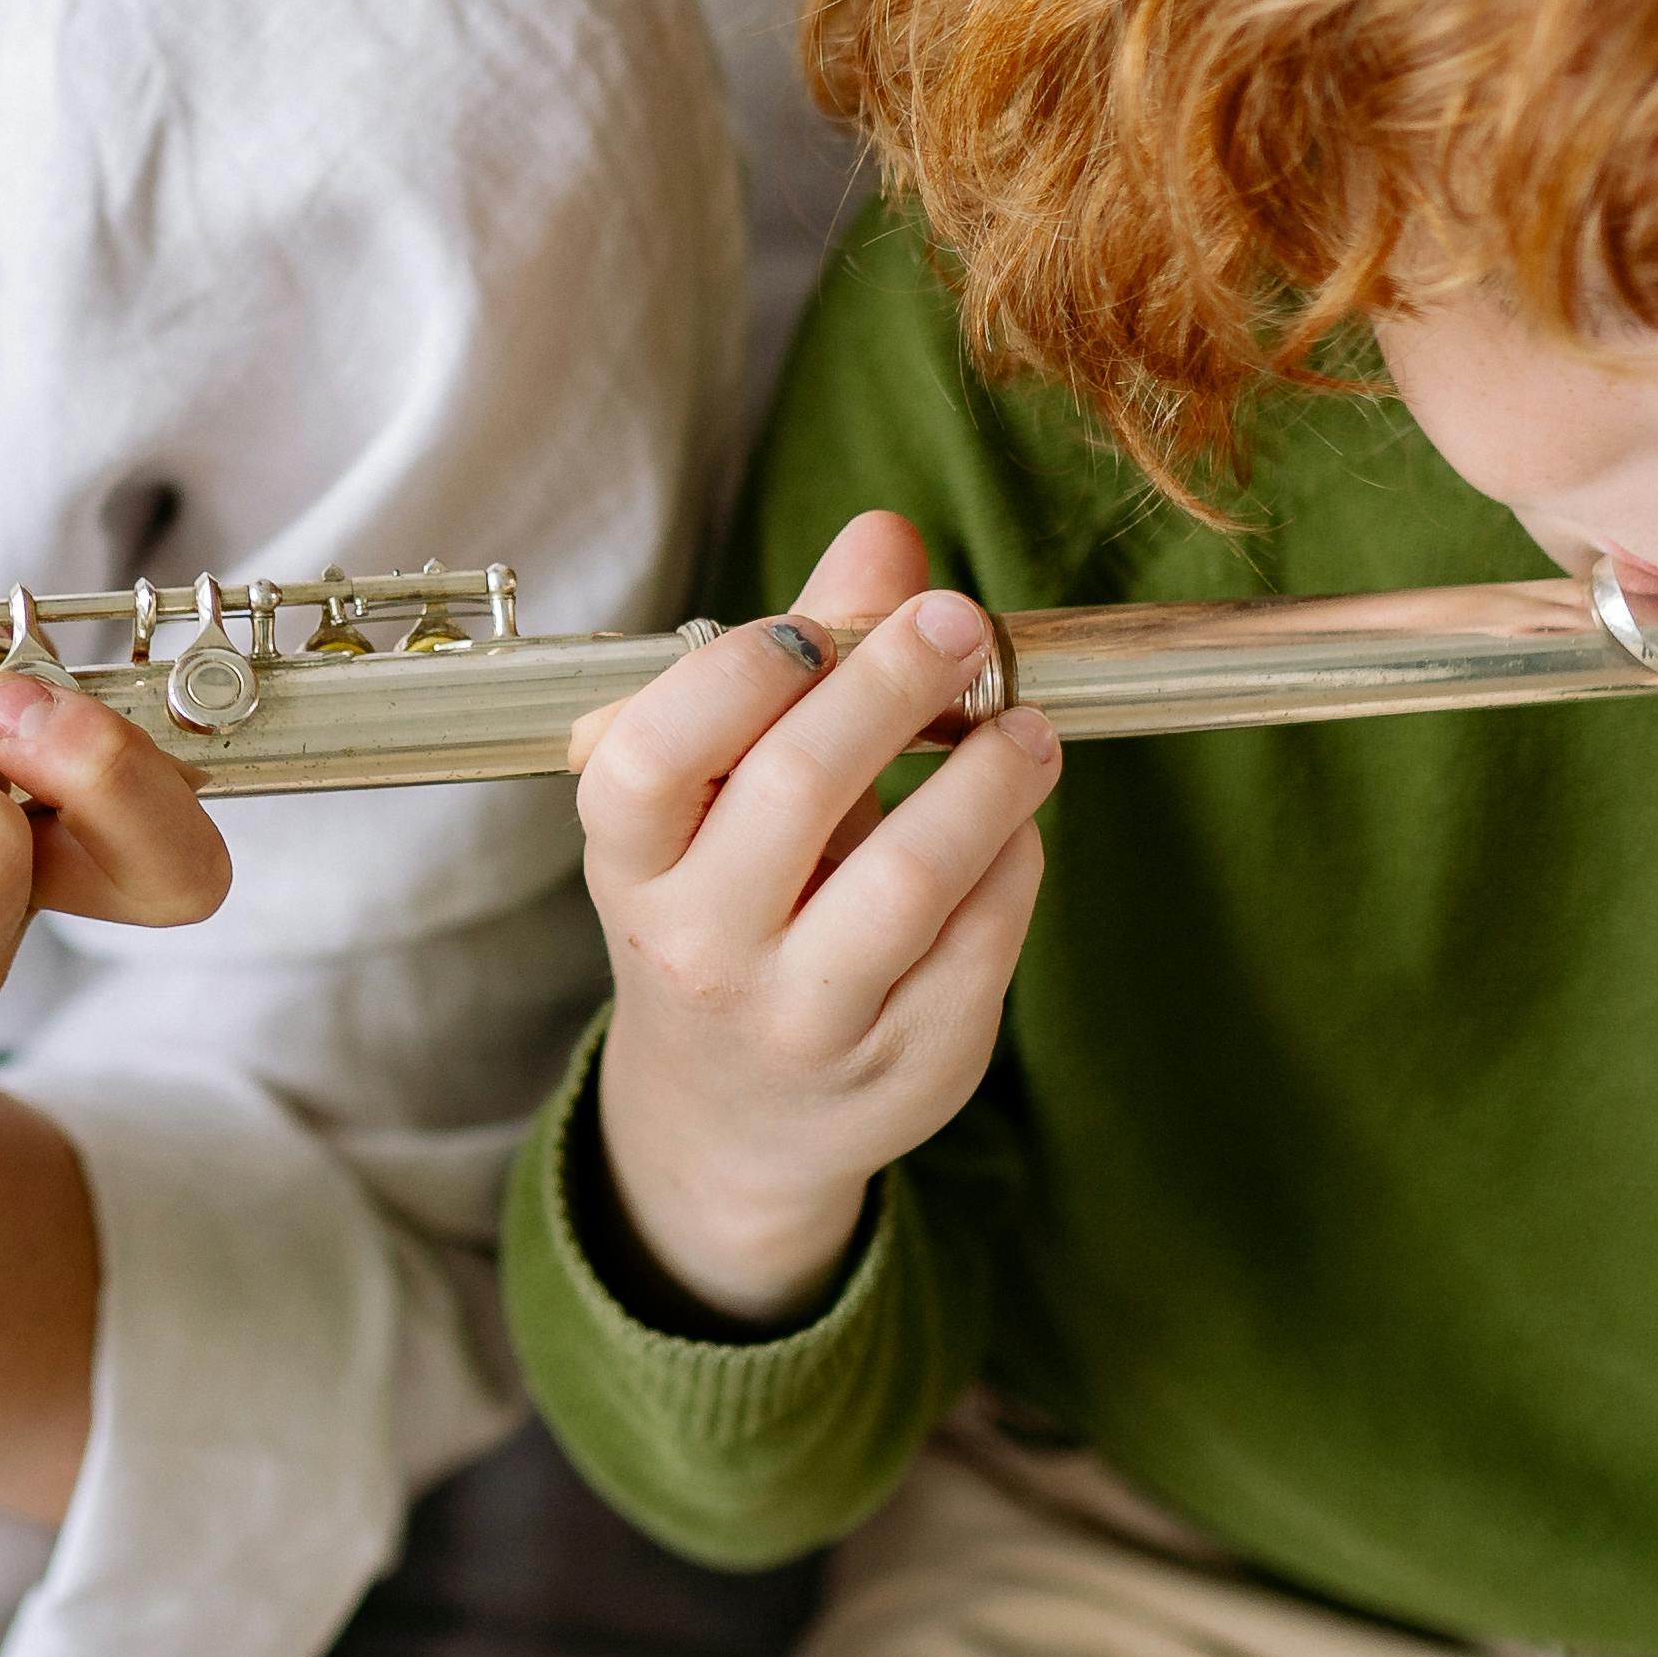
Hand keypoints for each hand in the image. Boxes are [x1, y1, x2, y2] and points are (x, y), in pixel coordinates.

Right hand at [579, 512, 1059, 1327]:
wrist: (733, 1121)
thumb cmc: (731, 907)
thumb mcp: (725, 794)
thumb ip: (805, 662)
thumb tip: (886, 535)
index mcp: (632, 863)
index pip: (650, 757)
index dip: (740, 673)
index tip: (823, 627)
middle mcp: (699, 947)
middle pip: (793, 793)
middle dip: (889, 686)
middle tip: (961, 623)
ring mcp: (802, 1019)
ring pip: (906, 881)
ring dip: (985, 780)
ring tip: (1025, 726)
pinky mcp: (905, 1065)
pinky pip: (981, 942)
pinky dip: (1012, 860)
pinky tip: (1016, 819)